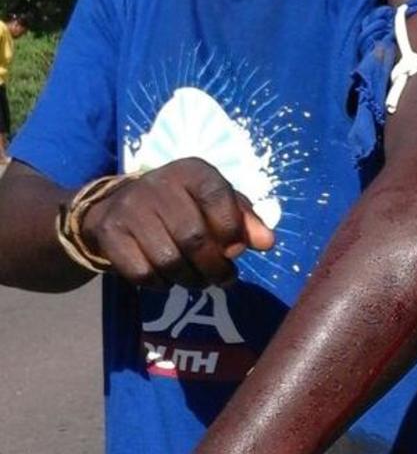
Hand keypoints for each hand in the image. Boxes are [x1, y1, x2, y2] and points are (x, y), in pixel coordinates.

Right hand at [79, 158, 274, 288]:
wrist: (118, 205)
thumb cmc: (182, 205)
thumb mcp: (216, 203)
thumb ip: (245, 220)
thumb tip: (267, 242)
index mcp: (192, 171)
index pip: (218, 196)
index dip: (231, 229)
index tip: (236, 250)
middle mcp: (159, 183)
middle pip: (194, 237)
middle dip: (215, 267)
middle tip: (225, 279)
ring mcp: (130, 208)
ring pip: (169, 260)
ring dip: (191, 280)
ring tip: (200, 281)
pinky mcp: (110, 233)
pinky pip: (142, 273)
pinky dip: (161, 284)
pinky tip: (168, 278)